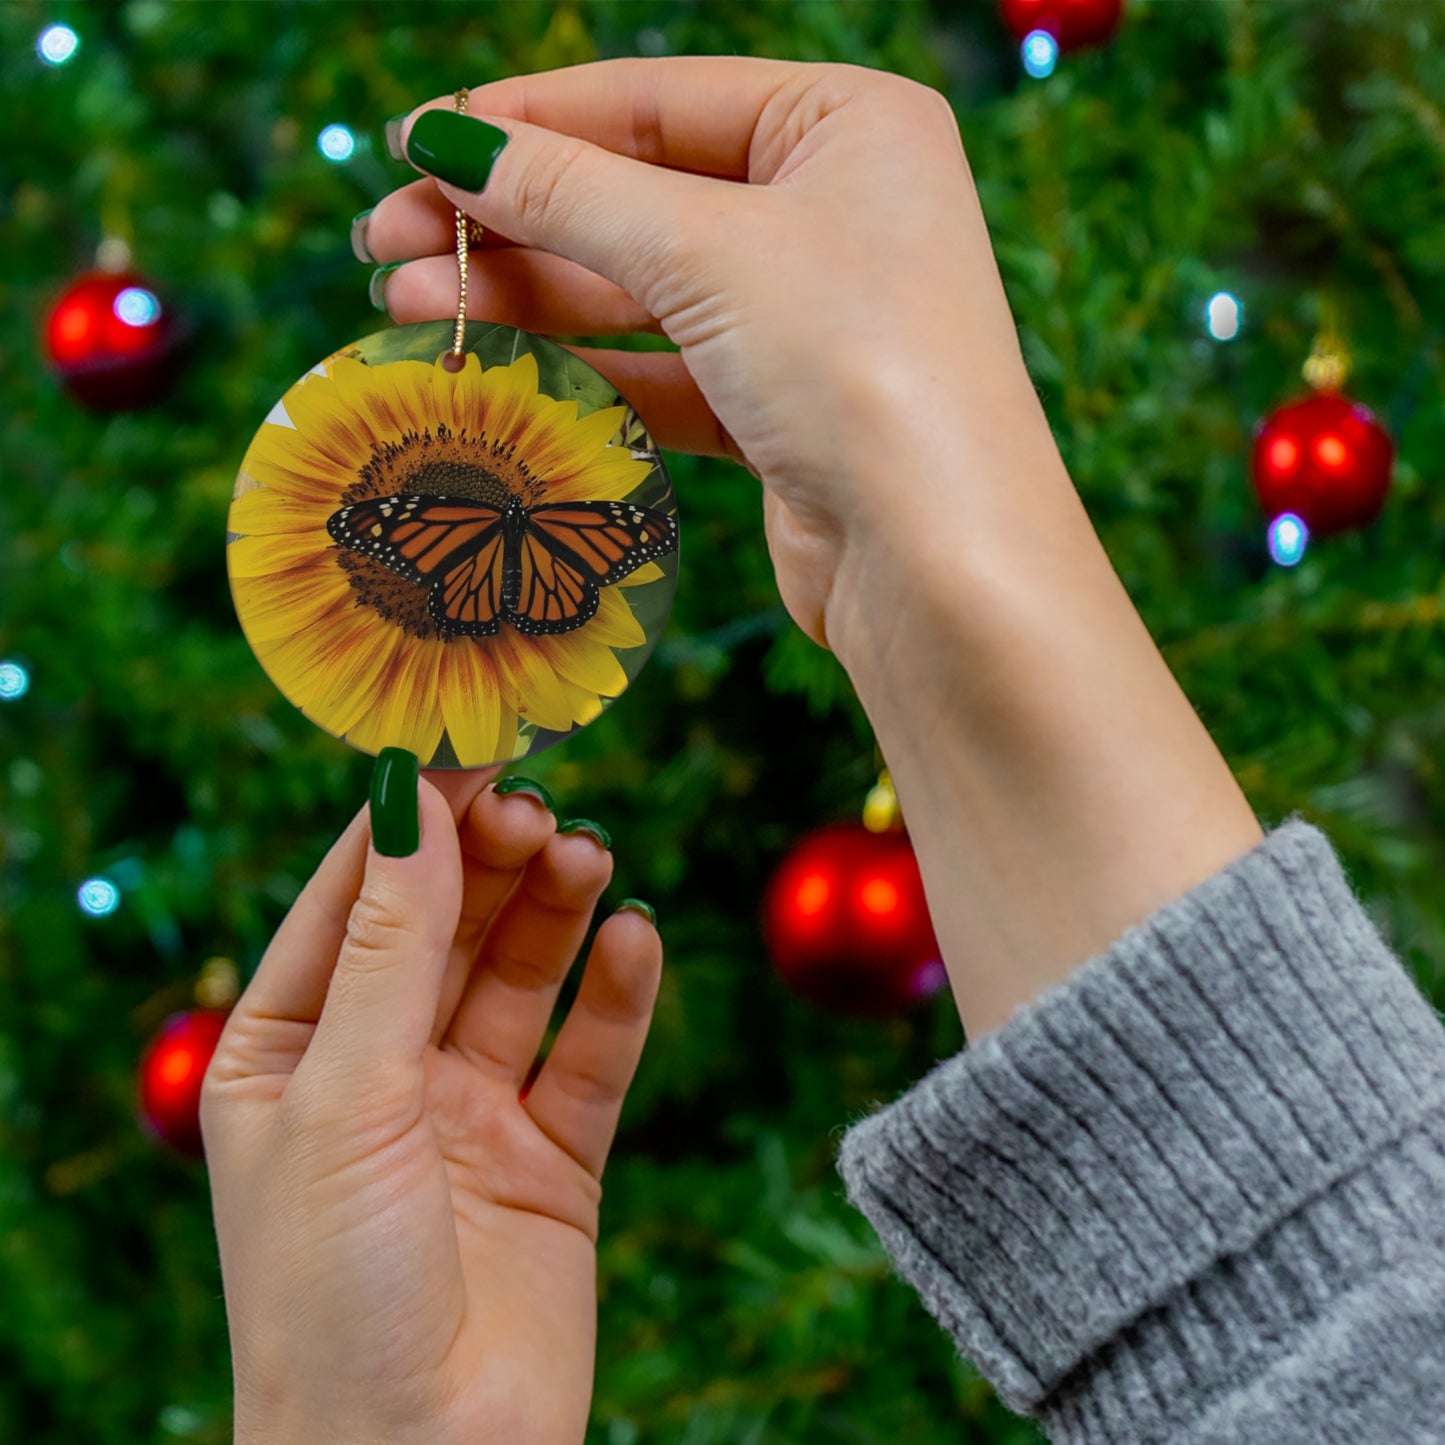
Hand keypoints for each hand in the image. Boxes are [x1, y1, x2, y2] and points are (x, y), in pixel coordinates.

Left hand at [201, 768, 661, 1444]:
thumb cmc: (331, 1293)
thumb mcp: (345, 1096)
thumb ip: (391, 947)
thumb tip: (411, 800)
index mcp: (289, 1052)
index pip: (352, 901)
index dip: (409, 821)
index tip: (469, 744)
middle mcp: (379, 1072)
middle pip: (446, 927)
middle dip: (490, 861)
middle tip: (540, 806)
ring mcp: (469, 1113)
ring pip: (521, 977)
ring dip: (555, 910)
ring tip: (589, 857)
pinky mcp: (552, 1159)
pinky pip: (590, 1055)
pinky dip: (617, 994)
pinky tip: (635, 939)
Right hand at [361, 56, 1053, 653]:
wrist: (938, 562)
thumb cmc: (857, 366)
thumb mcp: (706, 251)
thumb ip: (570, 193)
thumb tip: (447, 141)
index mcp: (847, 124)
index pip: (655, 99)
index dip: (526, 120)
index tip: (414, 142)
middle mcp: (834, 209)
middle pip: (637, 195)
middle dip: (509, 219)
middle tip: (384, 241)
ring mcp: (809, 314)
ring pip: (640, 288)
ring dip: (526, 296)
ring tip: (405, 305)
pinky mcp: (782, 408)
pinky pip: (663, 369)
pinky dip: (581, 368)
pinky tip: (492, 365)